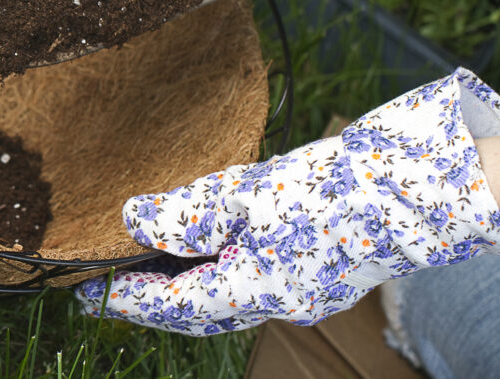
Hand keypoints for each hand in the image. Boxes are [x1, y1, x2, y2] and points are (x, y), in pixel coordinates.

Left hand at [75, 68, 499, 334]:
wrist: (412, 187)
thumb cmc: (331, 186)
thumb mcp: (248, 193)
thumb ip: (187, 212)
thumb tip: (131, 220)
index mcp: (255, 291)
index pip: (173, 304)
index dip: (127, 298)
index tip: (87, 291)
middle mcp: (275, 304)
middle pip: (195, 314)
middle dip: (149, 305)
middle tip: (105, 292)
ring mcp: (297, 294)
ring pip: (221, 304)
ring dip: (179, 294)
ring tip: (143, 275)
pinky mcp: (311, 277)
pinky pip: (245, 289)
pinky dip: (213, 279)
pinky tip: (201, 257)